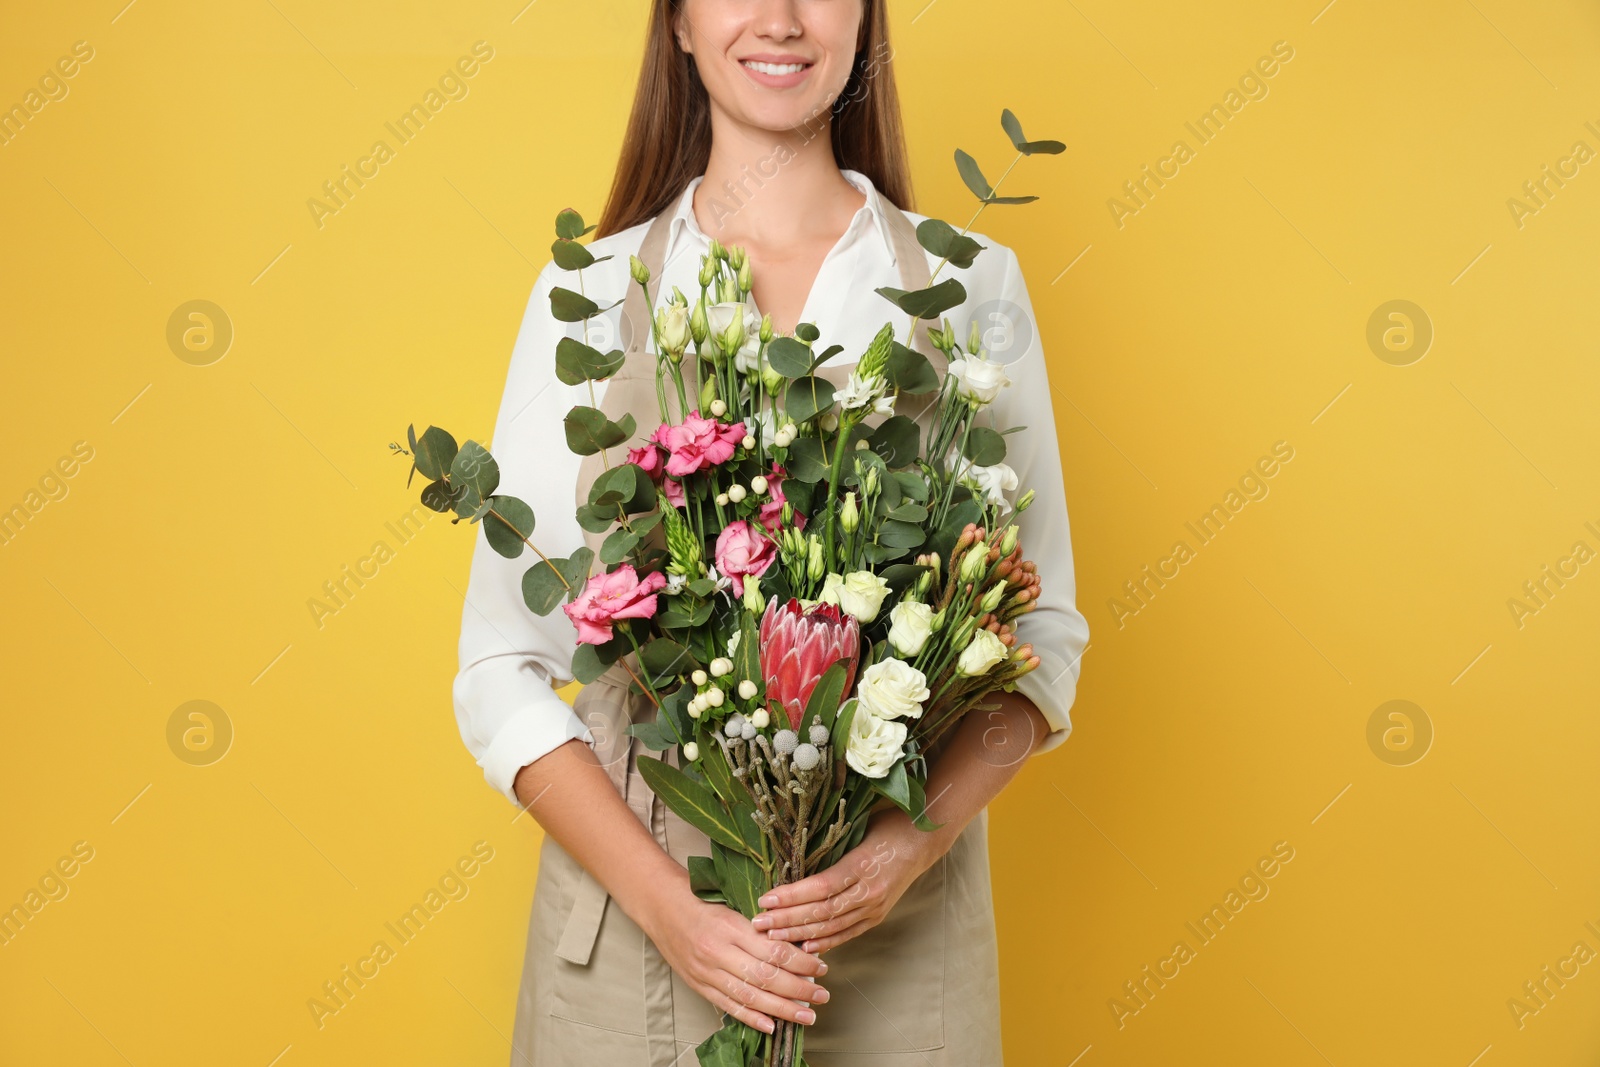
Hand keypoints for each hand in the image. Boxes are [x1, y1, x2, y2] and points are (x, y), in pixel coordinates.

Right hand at [644, 886, 831, 1033]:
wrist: (662, 908)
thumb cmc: (701, 902)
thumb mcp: (734, 907)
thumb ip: (761, 928)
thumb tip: (797, 947)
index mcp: (731, 927)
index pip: (774, 950)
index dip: (802, 962)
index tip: (821, 966)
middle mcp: (719, 952)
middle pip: (766, 978)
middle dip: (798, 990)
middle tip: (822, 996)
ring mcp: (707, 972)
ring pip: (750, 997)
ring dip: (782, 1010)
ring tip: (806, 1016)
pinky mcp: (699, 986)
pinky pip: (729, 1006)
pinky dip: (752, 1018)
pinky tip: (772, 1026)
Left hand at [752, 815, 937, 953]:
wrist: (923, 840)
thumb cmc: (888, 825)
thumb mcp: (858, 828)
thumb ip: (830, 846)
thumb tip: (791, 855)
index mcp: (861, 864)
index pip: (820, 887)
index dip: (791, 896)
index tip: (765, 899)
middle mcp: (869, 890)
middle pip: (822, 911)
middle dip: (787, 919)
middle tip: (759, 923)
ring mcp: (875, 906)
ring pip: (832, 926)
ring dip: (800, 933)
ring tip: (773, 937)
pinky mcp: (878, 915)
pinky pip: (848, 933)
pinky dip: (827, 942)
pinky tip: (806, 947)